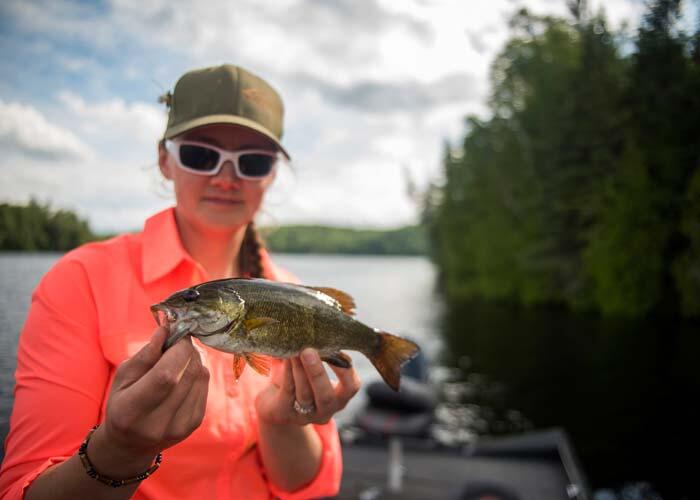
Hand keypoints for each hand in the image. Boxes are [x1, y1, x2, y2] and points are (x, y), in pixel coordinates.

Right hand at [97, 327, 209, 459]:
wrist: (131, 444)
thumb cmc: (122, 403)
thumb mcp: (123, 376)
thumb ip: (146, 354)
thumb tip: (167, 328)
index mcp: (131, 411)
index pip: (166, 375)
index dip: (177, 349)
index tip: (177, 334)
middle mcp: (158, 423)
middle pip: (187, 374)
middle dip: (187, 350)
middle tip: (178, 342)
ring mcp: (180, 427)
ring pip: (200, 377)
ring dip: (193, 359)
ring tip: (178, 357)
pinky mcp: (194, 424)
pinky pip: (204, 385)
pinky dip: (197, 372)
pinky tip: (184, 372)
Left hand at [255, 348, 360, 425]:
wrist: (273, 402)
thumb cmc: (297, 377)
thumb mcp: (310, 365)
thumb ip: (317, 348)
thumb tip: (315, 318)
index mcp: (339, 397)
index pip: (351, 387)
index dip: (346, 371)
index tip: (337, 350)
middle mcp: (325, 409)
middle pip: (326, 395)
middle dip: (318, 372)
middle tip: (309, 350)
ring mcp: (305, 415)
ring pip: (304, 393)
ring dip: (299, 369)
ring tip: (294, 349)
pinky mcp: (284, 414)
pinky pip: (287, 393)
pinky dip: (287, 374)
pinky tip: (285, 358)